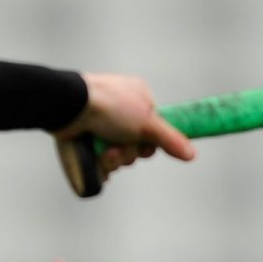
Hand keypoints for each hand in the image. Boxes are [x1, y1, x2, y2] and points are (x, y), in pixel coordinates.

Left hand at [58, 73, 195, 182]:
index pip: (153, 129)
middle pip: (136, 145)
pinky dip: (99, 164)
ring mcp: (100, 123)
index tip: (145, 145)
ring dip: (113, 159)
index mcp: (138, 96)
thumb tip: (192, 155)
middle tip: (120, 146)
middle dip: (128, 152)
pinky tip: (95, 159)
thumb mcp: (147, 123)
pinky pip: (99, 159)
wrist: (69, 107)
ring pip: (117, 155)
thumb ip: (171, 140)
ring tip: (103, 150)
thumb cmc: (110, 107)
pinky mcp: (84, 136)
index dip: (150, 142)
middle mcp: (120, 109)